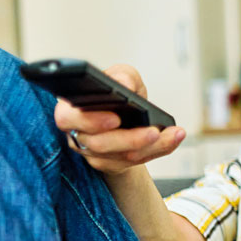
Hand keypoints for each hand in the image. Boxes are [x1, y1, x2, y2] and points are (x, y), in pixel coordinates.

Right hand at [55, 64, 186, 173]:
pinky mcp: (111, 165)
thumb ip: (123, 76)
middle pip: (98, 144)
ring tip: (171, 134)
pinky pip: (135, 162)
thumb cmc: (118, 95)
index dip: (90, 121)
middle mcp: (78, 134)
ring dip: (151, 146)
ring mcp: (93, 153)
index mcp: (70, 109)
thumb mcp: (123, 77)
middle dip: (129, 139)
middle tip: (153, 131)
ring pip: (121, 156)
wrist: (127, 117)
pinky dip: (159, 150)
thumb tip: (124, 84)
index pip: (67, 118)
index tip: (115, 119)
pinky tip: (173, 139)